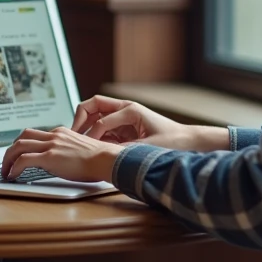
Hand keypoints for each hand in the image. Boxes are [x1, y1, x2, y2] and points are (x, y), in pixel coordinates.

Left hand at [1, 127, 121, 182]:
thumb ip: (66, 152)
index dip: (23, 145)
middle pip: (22, 136)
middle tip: (7, 162)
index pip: (35, 135)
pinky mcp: (50, 157)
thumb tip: (59, 162)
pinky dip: (14, 167)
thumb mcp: (79, 150)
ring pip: (18, 145)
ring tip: (6, 171)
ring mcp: (51, 145)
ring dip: (7, 159)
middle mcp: (54, 136)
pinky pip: (23, 160)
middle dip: (11, 150)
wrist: (107, 159)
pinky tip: (12, 175)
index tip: (18, 156)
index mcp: (61, 133)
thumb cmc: (99, 159)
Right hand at [72, 95, 230, 152]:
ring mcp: (123, 117)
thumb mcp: (147, 148)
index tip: (86, 150)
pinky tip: (89, 148)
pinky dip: (93, 135)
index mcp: (131, 110)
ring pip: (95, 114)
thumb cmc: (174, 141)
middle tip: (71, 136)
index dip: (90, 135)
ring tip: (77, 142)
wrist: (189, 141)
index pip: (100, 120)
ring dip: (84, 126)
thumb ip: (124, 151)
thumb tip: (105, 157)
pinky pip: (102, 127)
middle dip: (79, 119)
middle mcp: (125, 109)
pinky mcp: (124, 127)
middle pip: (92, 105)